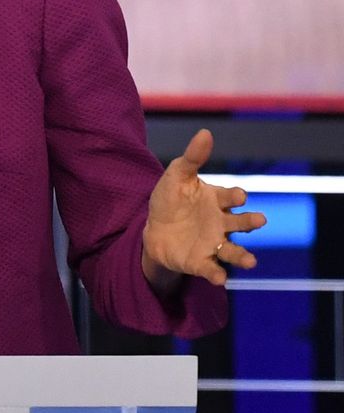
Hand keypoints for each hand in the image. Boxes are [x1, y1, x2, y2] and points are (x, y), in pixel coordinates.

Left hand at [142, 129, 266, 289]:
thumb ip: (192, 158)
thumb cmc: (171, 200)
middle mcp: (221, 223)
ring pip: (233, 251)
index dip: (235, 196)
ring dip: (242, 256)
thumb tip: (205, 132)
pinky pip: (211, 268)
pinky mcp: (200, 261)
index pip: (231, 197)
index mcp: (217, 200)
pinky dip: (216, 273)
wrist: (153, 230)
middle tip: (260, 220)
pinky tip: (221, 279)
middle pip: (240, 224)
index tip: (238, 196)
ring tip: (251, 262)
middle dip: (250, 222)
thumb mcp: (176, 177)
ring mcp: (213, 243)